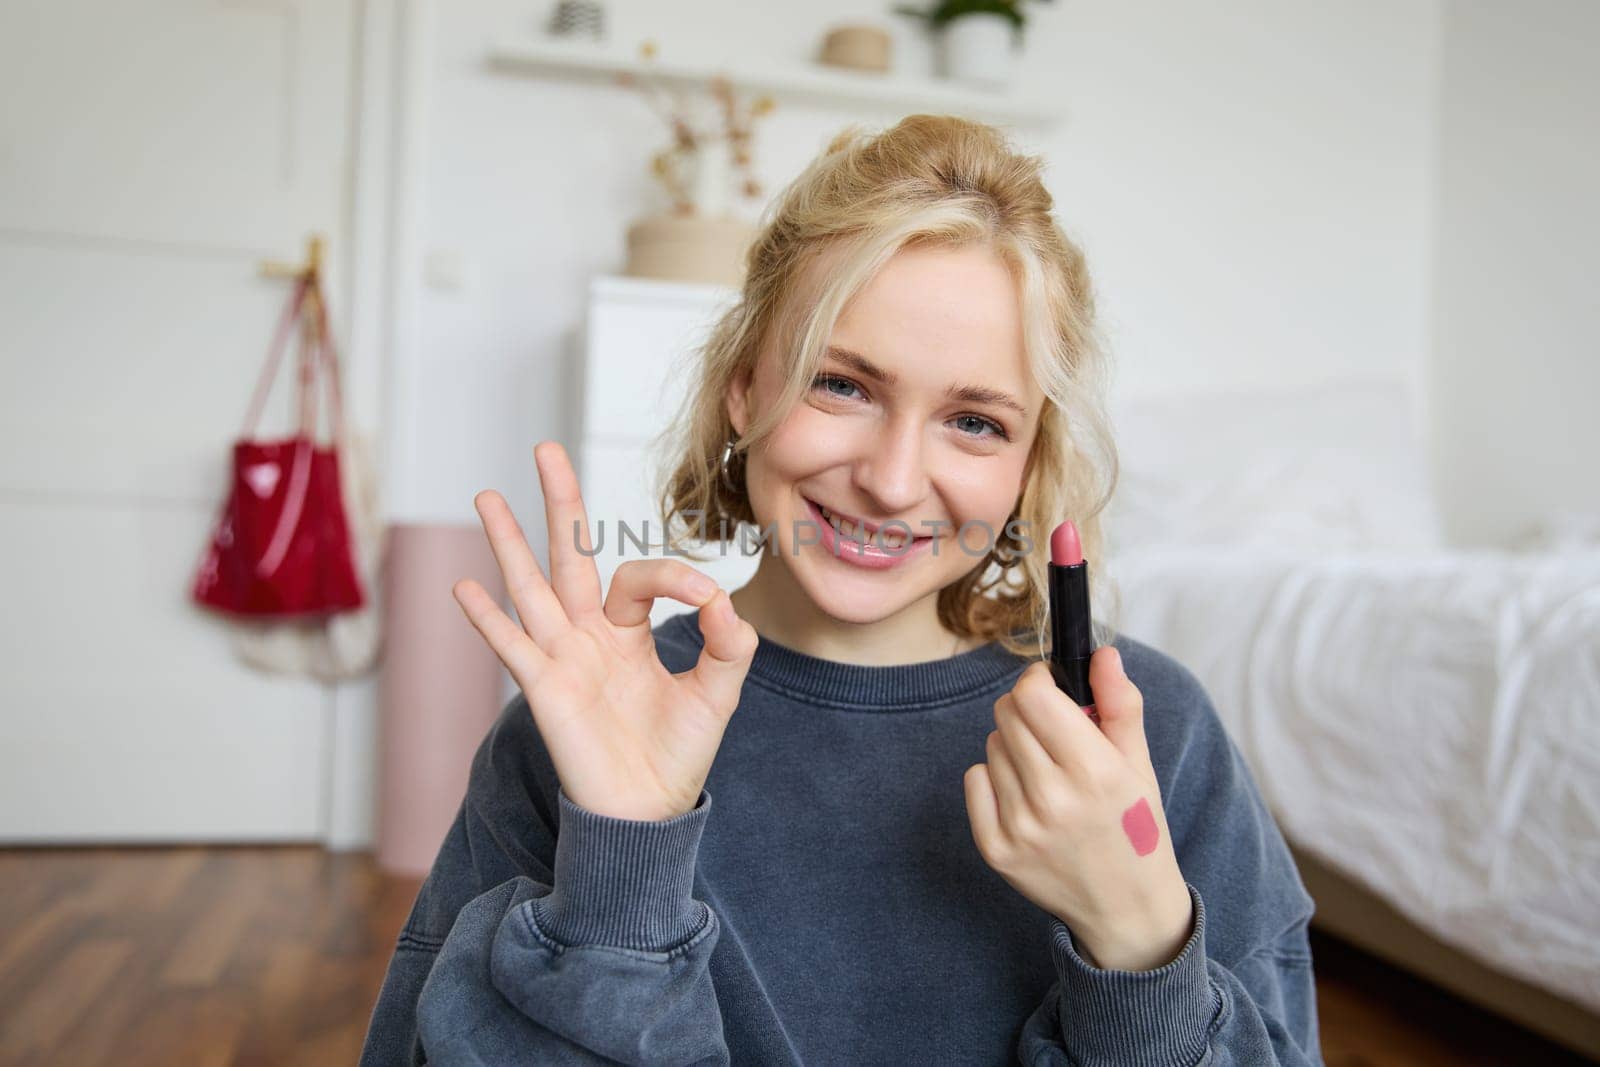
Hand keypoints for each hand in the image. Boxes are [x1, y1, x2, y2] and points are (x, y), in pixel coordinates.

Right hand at [453, 441, 758, 821]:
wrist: (650, 812)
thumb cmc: (679, 753)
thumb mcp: (718, 693)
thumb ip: (729, 645)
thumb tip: (725, 602)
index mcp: (629, 630)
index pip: (641, 577)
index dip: (677, 576)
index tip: (707, 598)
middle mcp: (588, 635)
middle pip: (568, 556)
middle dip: (559, 503)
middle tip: (546, 449)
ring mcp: (561, 658)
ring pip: (530, 587)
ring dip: (508, 542)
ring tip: (485, 495)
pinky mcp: (545, 690)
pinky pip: (512, 647)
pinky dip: (488, 618)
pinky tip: (464, 586)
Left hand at [963, 648, 1193, 970]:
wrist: (1126, 907)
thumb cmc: (1135, 827)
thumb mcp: (1138, 764)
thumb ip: (1120, 703)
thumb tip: (1103, 652)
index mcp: (1093, 771)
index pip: (1032, 694)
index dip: (1039, 683)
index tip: (1053, 692)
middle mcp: (1051, 799)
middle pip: (1006, 713)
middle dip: (1029, 713)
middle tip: (1055, 739)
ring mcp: (1019, 827)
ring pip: (991, 745)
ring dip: (1015, 749)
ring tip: (1048, 777)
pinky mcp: (995, 849)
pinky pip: (974, 780)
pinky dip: (995, 781)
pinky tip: (1026, 801)